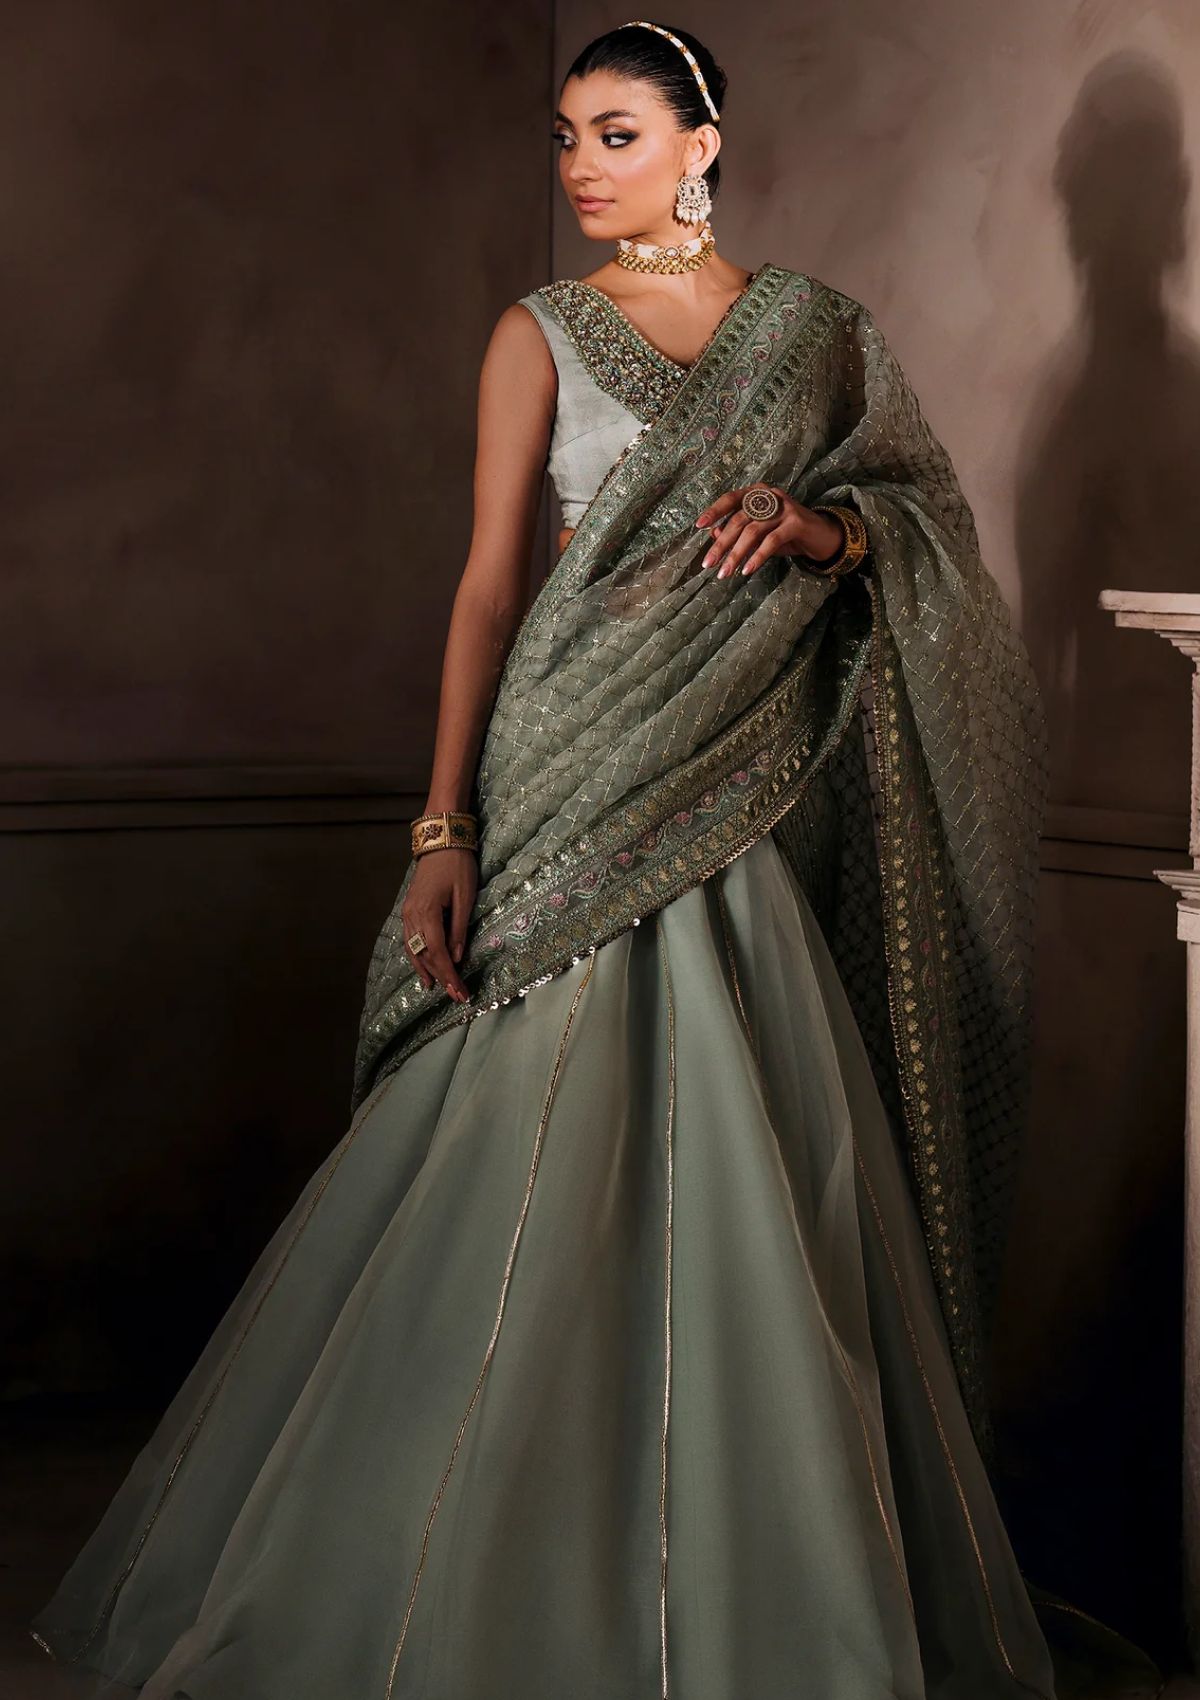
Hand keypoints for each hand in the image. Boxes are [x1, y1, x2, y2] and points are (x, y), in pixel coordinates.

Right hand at [401, 848, 477, 1003]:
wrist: (440, 840)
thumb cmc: (458, 865)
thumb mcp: (465, 896)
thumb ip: (459, 928)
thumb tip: (458, 957)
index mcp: (427, 912)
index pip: (438, 953)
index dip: (449, 975)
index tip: (460, 993)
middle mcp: (412, 916)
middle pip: (425, 956)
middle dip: (441, 978)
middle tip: (456, 996)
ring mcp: (407, 913)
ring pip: (414, 950)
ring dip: (426, 971)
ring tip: (437, 989)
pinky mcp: (408, 910)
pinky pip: (410, 940)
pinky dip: (417, 957)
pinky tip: (424, 968)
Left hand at [693, 486, 843, 578]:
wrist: (822, 537)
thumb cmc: (786, 534)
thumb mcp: (760, 533)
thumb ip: (738, 531)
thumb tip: (713, 534)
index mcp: (758, 494)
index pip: (731, 499)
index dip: (714, 511)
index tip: (699, 526)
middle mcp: (770, 496)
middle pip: (739, 520)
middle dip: (721, 544)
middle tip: (708, 564)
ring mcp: (784, 508)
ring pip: (753, 531)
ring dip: (736, 554)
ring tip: (724, 574)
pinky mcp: (796, 522)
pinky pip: (771, 541)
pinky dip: (757, 557)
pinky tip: (747, 570)